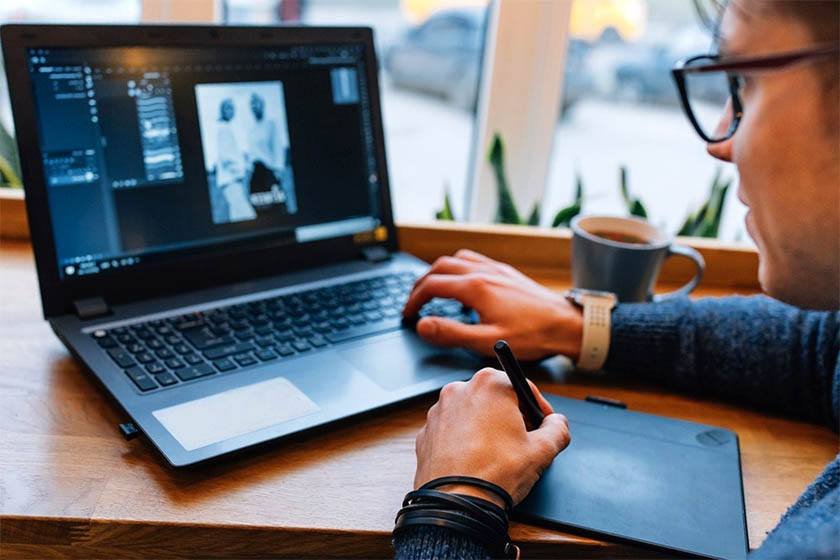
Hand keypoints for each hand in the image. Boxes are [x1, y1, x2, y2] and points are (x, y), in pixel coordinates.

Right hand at [403, 249, 583, 360]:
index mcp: (475, 288)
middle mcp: (483, 272)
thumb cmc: (532, 335)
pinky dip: (458, 268)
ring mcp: (496, 269)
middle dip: (421, 283)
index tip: (407, 314)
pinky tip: (463, 285)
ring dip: (439, 271)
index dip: (414, 299)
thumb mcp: (486, 341)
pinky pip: (474, 260)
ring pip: (457, 258)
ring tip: (432, 290)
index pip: (432, 285)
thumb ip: (451, 333)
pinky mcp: (506, 272)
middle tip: (413, 302)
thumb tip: (423, 325)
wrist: (566, 324)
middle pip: (440, 267)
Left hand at [414, 368, 570, 505]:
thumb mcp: (541, 451)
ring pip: (472, 413)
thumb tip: (558, 424)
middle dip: (512, 417)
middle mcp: (459, 390)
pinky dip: (464, 440)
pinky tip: (475, 460)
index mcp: (489, 385)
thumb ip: (557, 430)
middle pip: (495, 398)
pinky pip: (452, 430)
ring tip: (498, 454)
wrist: (456, 504)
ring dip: (487, 428)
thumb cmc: (496, 473)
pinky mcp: (426, 432)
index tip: (545, 424)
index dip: (539, 408)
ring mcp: (439, 411)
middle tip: (523, 441)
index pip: (522, 387)